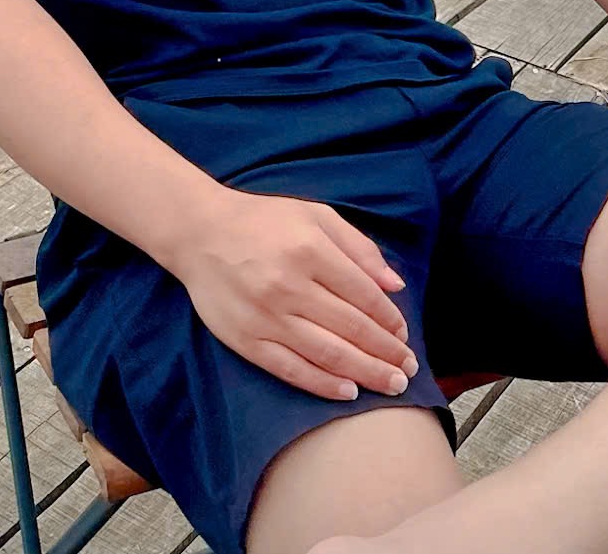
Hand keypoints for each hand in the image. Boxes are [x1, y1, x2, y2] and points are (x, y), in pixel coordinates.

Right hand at [167, 185, 420, 400]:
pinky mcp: (247, 340)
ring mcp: (267, 317)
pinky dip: (324, 384)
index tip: (404, 335)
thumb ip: (357, 247)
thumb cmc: (264, 221)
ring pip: (328, 354)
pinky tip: (349, 392)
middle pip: (351, 329)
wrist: (200, 233)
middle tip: (408, 369)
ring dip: (366, 373)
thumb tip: (394, 284)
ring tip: (391, 384)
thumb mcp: (314, 215)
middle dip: (386, 353)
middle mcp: (290, 285)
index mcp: (309, 249)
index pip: (364, 294)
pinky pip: (292, 370)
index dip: (389, 319)